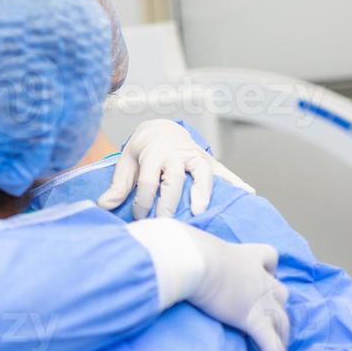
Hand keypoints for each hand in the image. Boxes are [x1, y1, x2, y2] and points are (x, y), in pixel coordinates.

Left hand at [98, 120, 254, 218]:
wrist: (162, 129)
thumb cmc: (143, 151)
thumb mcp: (126, 162)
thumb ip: (118, 184)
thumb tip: (104, 205)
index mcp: (153, 154)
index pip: (147, 181)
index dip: (143, 201)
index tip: (140, 219)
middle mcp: (175, 154)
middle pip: (173, 178)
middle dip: (170, 201)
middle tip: (168, 221)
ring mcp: (194, 156)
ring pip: (201, 172)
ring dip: (202, 190)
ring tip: (201, 210)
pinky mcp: (209, 161)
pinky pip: (224, 172)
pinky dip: (236, 181)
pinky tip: (248, 193)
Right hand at [182, 227, 298, 350]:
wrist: (192, 260)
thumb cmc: (188, 249)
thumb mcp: (193, 244)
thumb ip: (191, 249)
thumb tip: (169, 246)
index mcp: (246, 255)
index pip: (269, 257)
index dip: (269, 267)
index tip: (265, 273)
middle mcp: (261, 278)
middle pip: (280, 293)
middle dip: (277, 307)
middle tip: (271, 321)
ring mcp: (261, 300)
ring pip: (282, 320)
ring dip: (281, 332)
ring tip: (279, 347)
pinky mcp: (254, 321)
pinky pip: (272, 346)